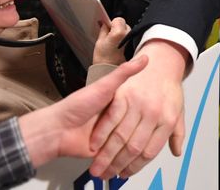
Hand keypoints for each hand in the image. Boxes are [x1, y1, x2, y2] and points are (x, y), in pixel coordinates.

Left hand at [18, 55, 147, 167]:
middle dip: (143, 131)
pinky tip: (131, 158)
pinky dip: (123, 160)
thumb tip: (145, 58)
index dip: (151, 108)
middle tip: (155, 131)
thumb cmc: (78, 105)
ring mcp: (112, 138)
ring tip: (143, 144)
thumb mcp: (104, 86)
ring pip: (131, 145)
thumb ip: (124, 74)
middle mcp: (118, 122)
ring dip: (133, 148)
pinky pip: (120, 158)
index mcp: (120, 105)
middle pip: (138, 129)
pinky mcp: (107, 154)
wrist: (57, 130)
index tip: (163, 105)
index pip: (141, 108)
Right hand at [88, 40, 189, 178]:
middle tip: (107, 175)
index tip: (125, 173)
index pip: (149, 151)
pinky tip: (94, 146)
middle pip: (133, 147)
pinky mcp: (123, 95)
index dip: (136, 166)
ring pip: (120, 137)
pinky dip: (101, 135)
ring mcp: (138, 104)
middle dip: (118, 165)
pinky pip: (110, 120)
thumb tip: (176, 152)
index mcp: (167, 120)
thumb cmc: (169, 89)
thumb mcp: (179, 111)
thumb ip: (176, 134)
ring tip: (98, 168)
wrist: (163, 63)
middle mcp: (153, 113)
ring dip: (106, 156)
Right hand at [93, 18, 128, 65]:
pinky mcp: (133, 44)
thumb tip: (104, 22)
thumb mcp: (99, 41)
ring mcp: (132, 40)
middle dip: (117, 27)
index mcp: (119, 32)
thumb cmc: (103, 58)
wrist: (109, 69)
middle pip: (124, 24)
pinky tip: (118, 45)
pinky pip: (129, 37)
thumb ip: (103, 28)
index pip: (118, 19)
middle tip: (110, 36)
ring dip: (121, 33)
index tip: (108, 28)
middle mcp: (128, 35)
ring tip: (114, 42)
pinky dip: (124, 38)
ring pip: (127, 30)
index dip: (112, 23)